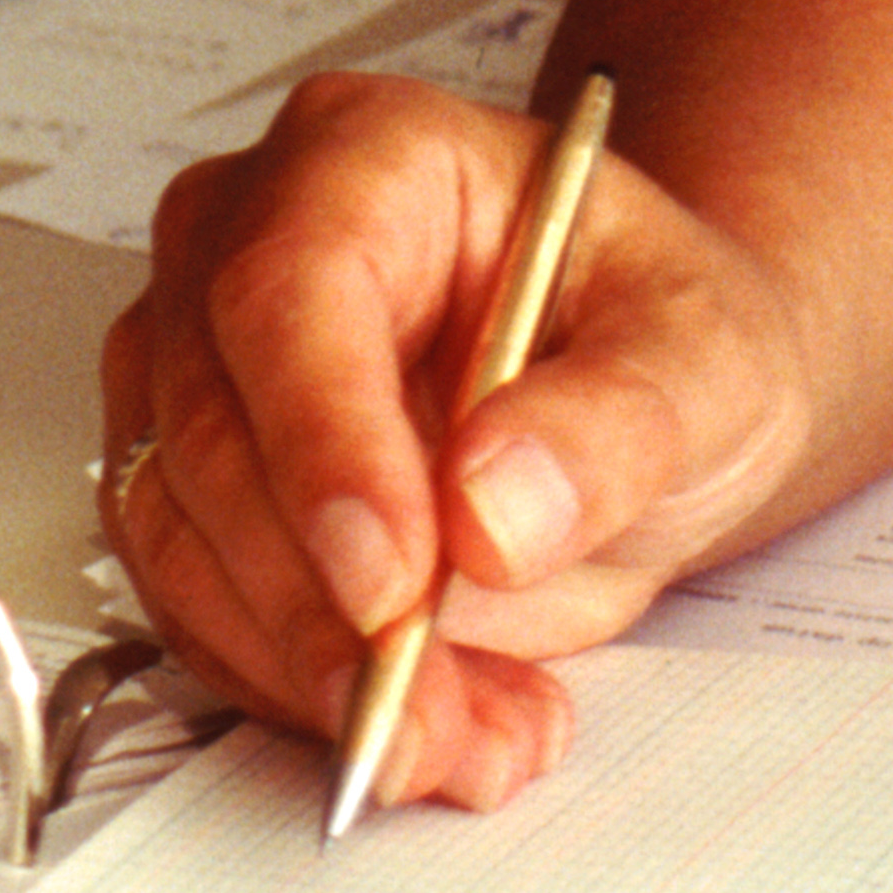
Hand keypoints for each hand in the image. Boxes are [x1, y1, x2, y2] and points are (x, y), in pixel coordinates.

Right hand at [99, 72, 822, 814]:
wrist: (657, 402)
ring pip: (184, 542)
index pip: (289, 292)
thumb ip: (616, 425)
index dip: (325, 448)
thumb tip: (494, 510)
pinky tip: (443, 725)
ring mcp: (204, 369)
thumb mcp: (708, 363)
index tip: (394, 583)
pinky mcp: (195, 490)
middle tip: (428, 713)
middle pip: (212, 431)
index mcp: (371, 156)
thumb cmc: (668, 338)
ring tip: (474, 736)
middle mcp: (251, 246)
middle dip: (319, 607)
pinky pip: (202, 613)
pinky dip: (309, 696)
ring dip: (316, 675)